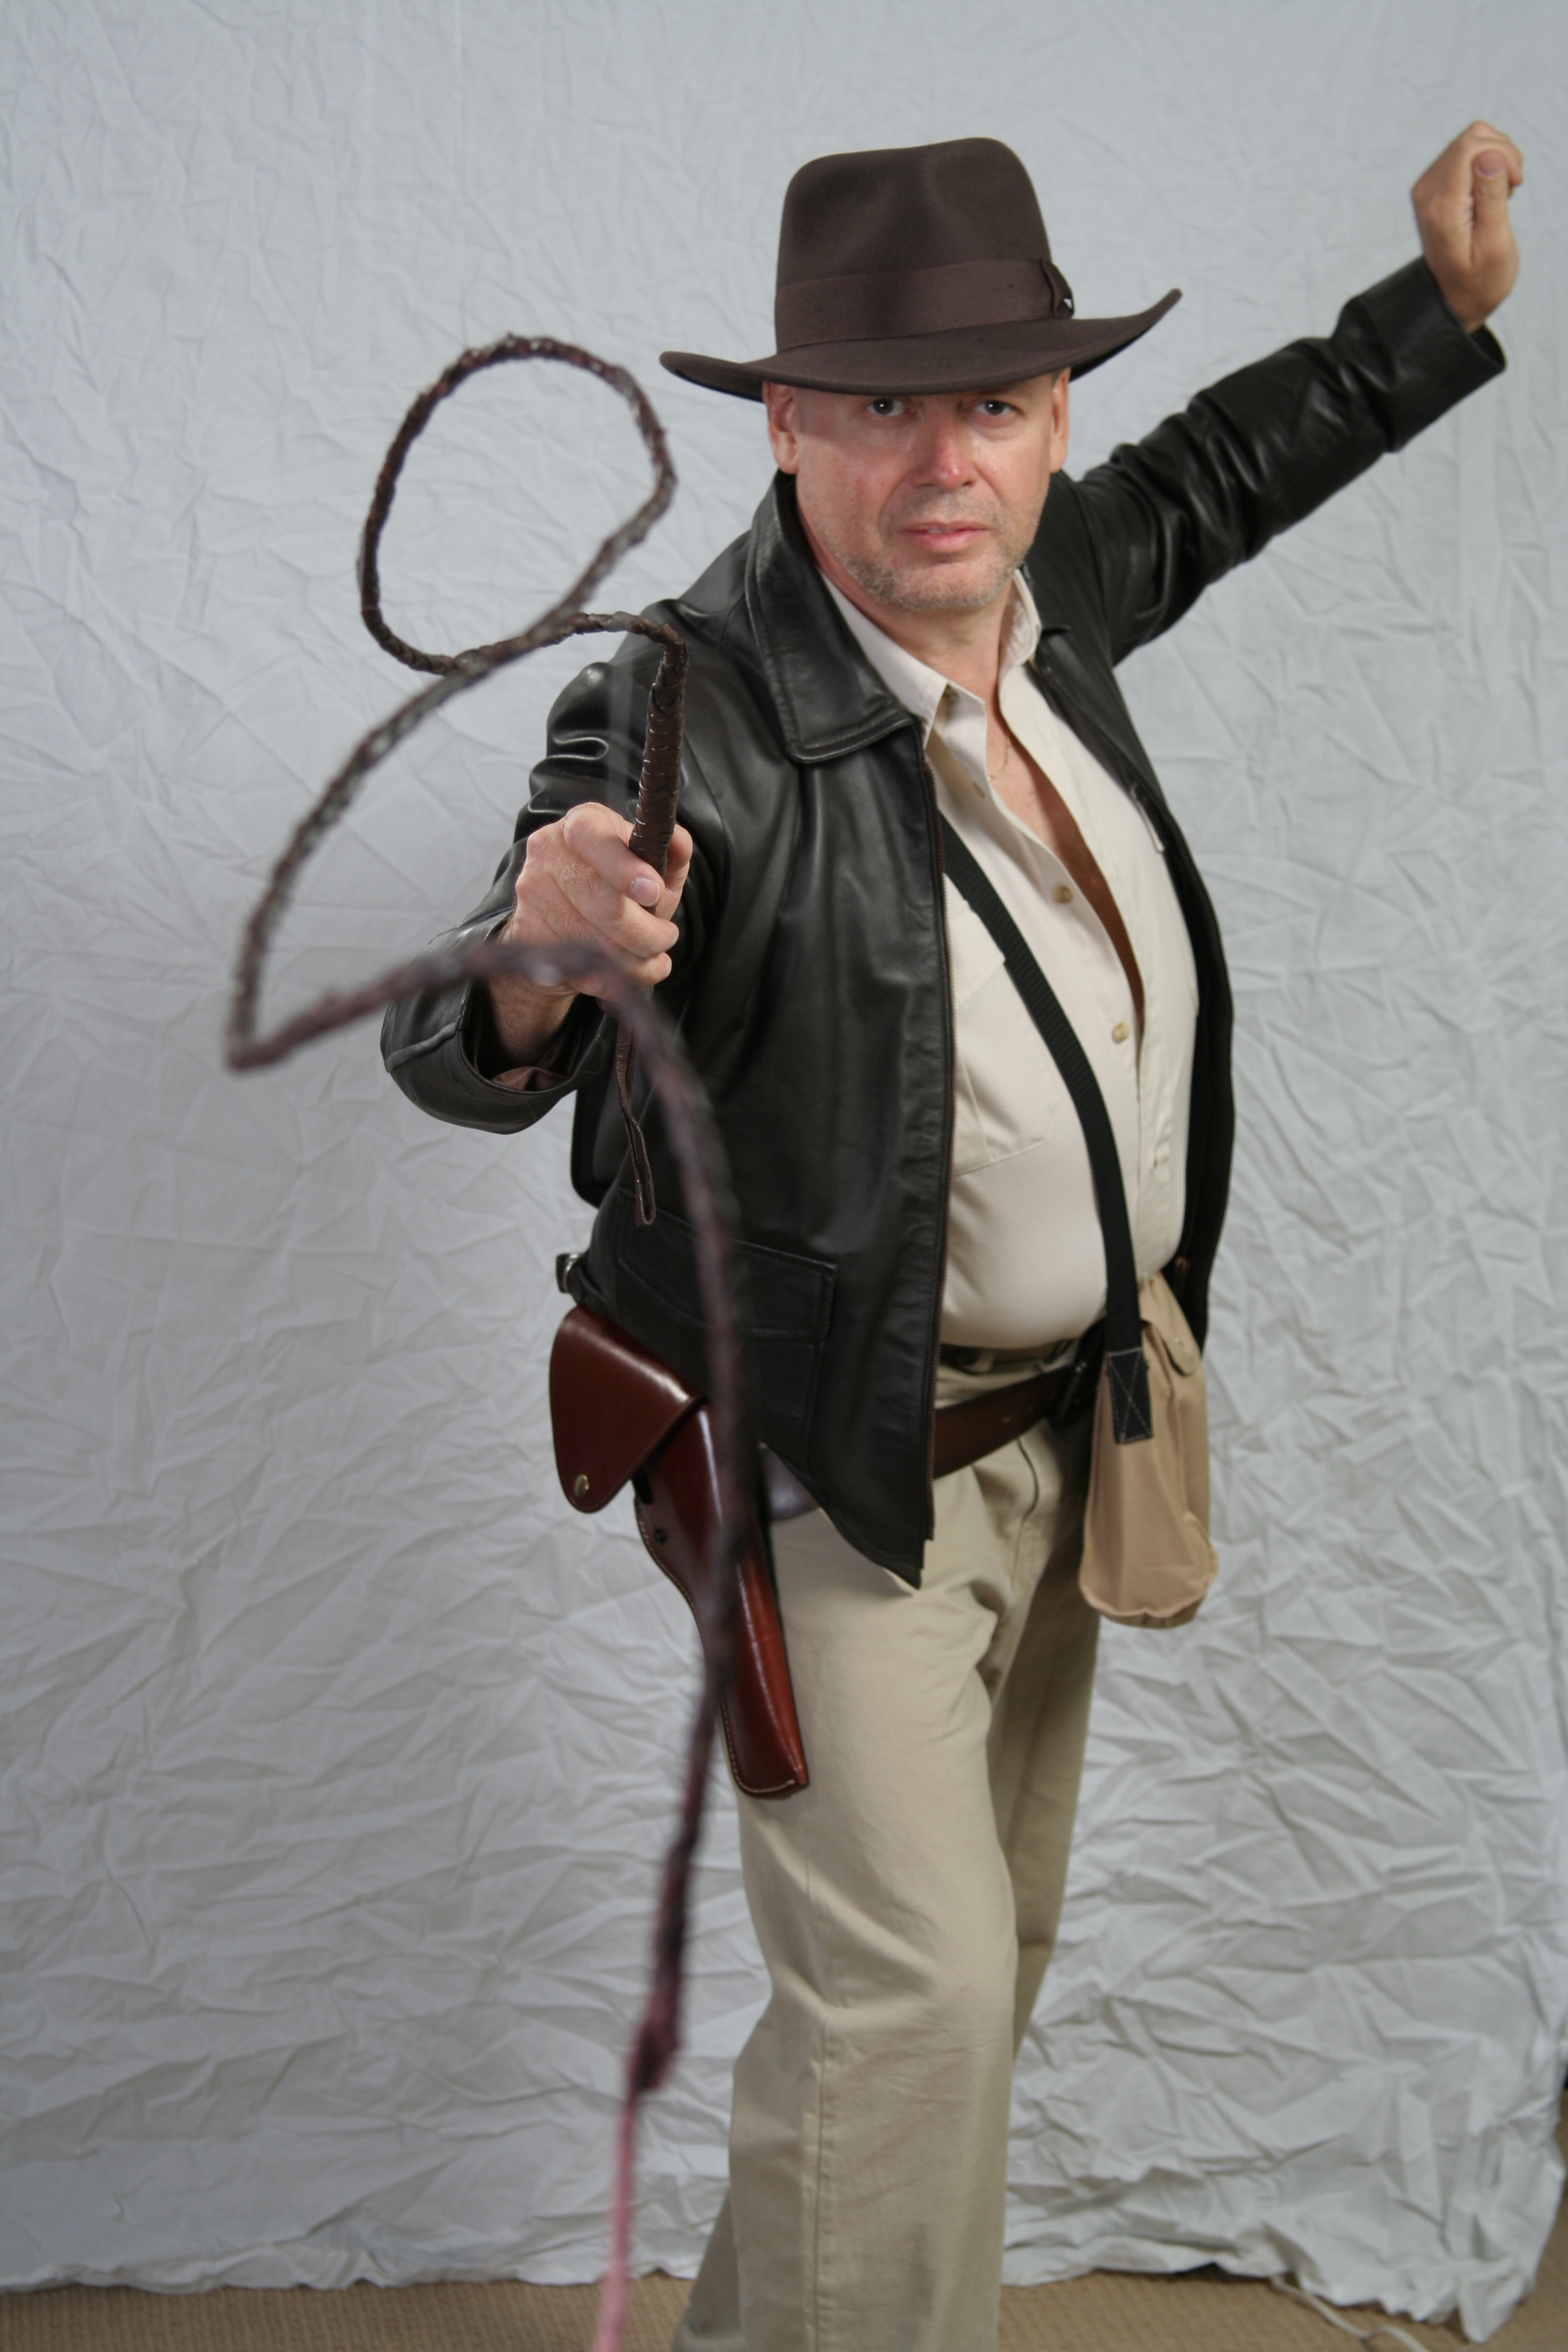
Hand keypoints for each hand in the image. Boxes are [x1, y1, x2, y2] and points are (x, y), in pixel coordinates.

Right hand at [489, 802, 692, 1064]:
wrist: (560, 913)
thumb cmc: (613, 882)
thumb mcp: (646, 861)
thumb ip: (670, 851)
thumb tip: (680, 843)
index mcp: (582, 823)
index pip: (593, 838)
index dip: (625, 869)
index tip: (653, 892)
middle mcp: (549, 851)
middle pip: (603, 905)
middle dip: (647, 933)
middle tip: (667, 936)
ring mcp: (534, 892)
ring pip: (596, 944)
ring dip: (636, 961)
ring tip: (654, 957)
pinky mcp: (527, 931)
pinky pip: (581, 967)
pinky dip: (616, 978)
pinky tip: (630, 971)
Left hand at [1411, 121, 1522, 333]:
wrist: (1455, 298)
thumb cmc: (1480, 280)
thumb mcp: (1494, 244)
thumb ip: (1491, 197)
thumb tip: (1488, 155)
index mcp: (1441, 208)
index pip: (1469, 148)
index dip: (1502, 154)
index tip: (1515, 184)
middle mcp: (1427, 192)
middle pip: (1470, 138)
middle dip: (1502, 153)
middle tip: (1511, 188)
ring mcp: (1427, 187)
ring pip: (1469, 140)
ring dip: (1496, 157)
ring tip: (1502, 191)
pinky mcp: (1434, 185)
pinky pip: (1465, 153)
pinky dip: (1486, 163)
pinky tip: (1492, 189)